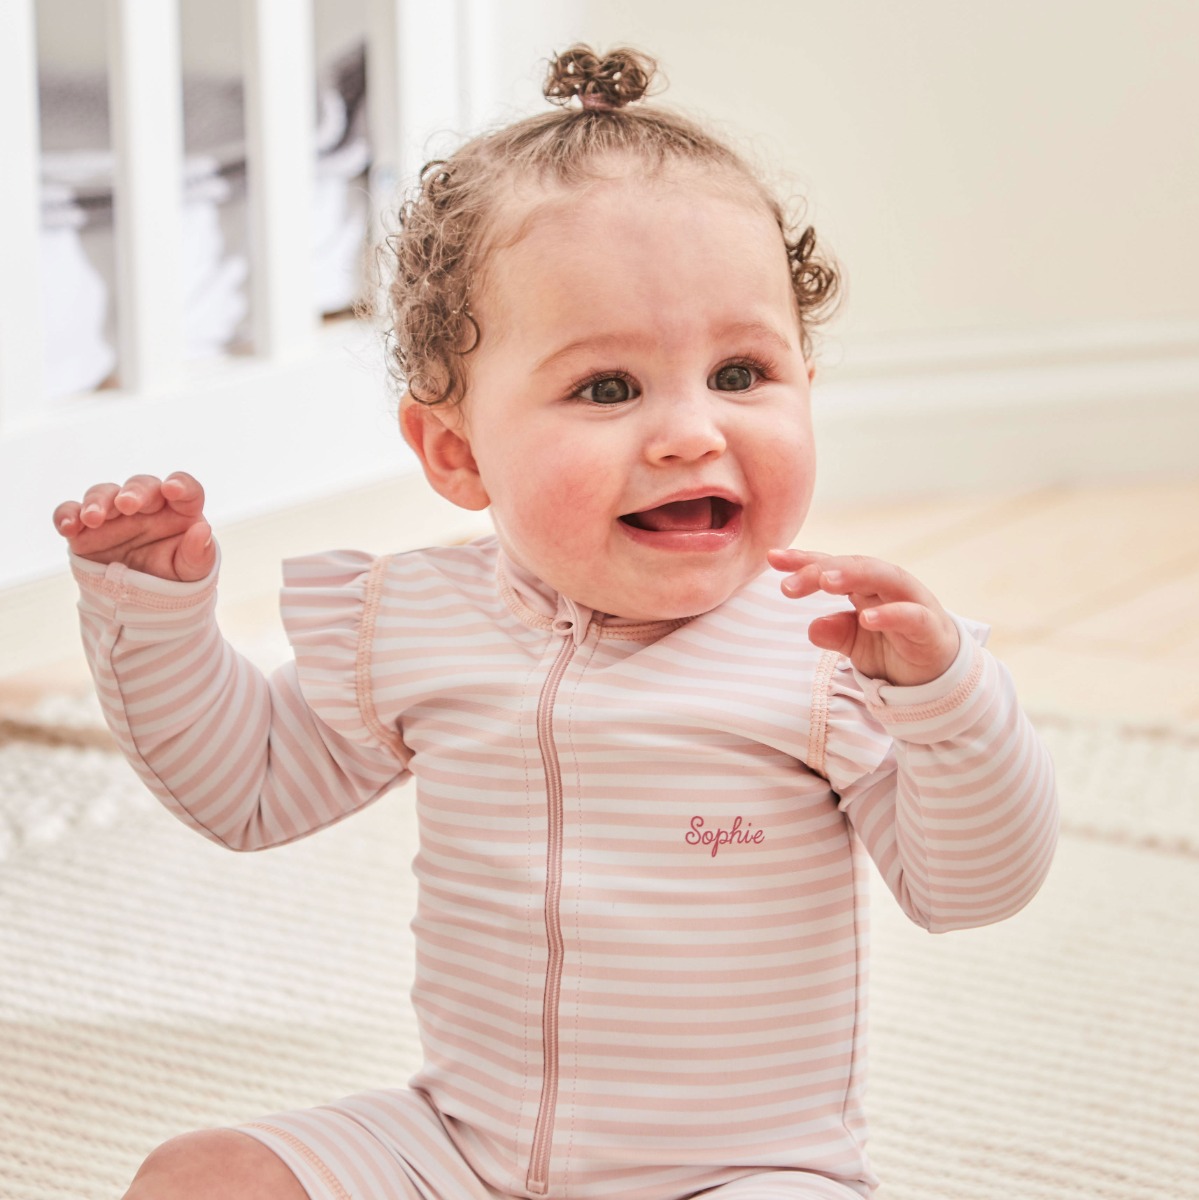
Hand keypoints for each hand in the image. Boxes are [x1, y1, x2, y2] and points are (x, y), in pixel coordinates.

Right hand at [52, 471, 215, 582]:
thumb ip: (200, 554)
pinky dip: (66, 515)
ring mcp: (114, 514)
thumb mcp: (192, 572)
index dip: (180, 485)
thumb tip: (201, 530)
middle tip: (126, 505)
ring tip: (93, 519)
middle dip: (133, 492)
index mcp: (179, 511)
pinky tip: (67, 528)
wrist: (141, 601)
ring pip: (103, 493)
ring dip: (97, 502)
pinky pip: (71, 512)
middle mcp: (147, 505)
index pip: (185, 489)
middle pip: (141, 486)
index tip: (173, 490)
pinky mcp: (85, 527)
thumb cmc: (173, 577)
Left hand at [768, 548, 958, 686]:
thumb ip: (836, 633)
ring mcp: (913, 603)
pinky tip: (867, 618)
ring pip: (885, 578)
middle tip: (789, 583)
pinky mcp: (931, 628)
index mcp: (866, 586)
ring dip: (854, 576)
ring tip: (824, 582)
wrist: (937, 678)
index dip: (803, 561)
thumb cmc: (894, 650)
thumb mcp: (857, 644)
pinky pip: (912, 616)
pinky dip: (891, 614)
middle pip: (855, 566)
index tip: (772, 558)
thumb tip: (812, 627)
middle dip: (821, 569)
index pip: (833, 566)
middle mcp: (889, 587)